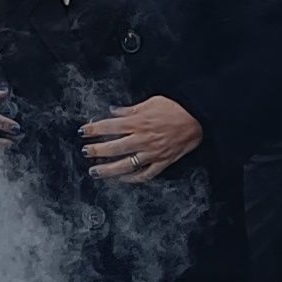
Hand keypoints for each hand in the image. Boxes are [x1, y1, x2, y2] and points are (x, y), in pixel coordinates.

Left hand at [81, 95, 204, 184]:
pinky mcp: (162, 162)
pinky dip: (132, 179)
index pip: (110, 126)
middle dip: (96, 151)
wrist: (198, 119)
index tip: (83, 131)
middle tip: (85, 152)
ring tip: (95, 172)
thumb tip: (113, 111)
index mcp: (139, 122)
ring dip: (108, 170)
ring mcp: (152, 153)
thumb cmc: (176, 108)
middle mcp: (143, 139)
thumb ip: (130, 110)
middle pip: (114, 147)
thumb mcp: (151, 102)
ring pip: (126, 165)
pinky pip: (145, 174)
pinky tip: (121, 179)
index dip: (94, 129)